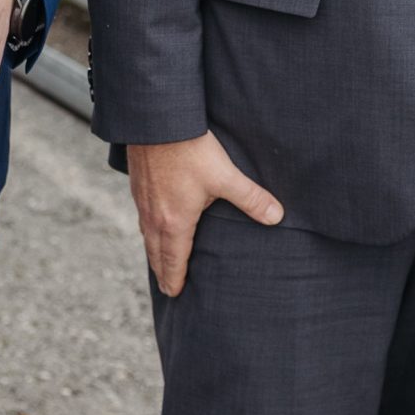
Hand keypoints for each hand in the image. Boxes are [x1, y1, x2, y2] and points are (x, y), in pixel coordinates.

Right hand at [126, 132, 282, 296]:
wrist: (157, 121)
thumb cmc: (190, 150)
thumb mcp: (225, 176)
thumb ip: (251, 198)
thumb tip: (276, 217)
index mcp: (175, 222)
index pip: (173, 260)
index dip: (175, 279)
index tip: (175, 294)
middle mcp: (154, 217)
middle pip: (156, 253)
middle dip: (162, 271)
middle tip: (167, 288)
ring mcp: (143, 201)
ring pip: (146, 235)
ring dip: (153, 250)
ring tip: (159, 259)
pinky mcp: (138, 185)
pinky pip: (142, 216)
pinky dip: (147, 228)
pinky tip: (152, 222)